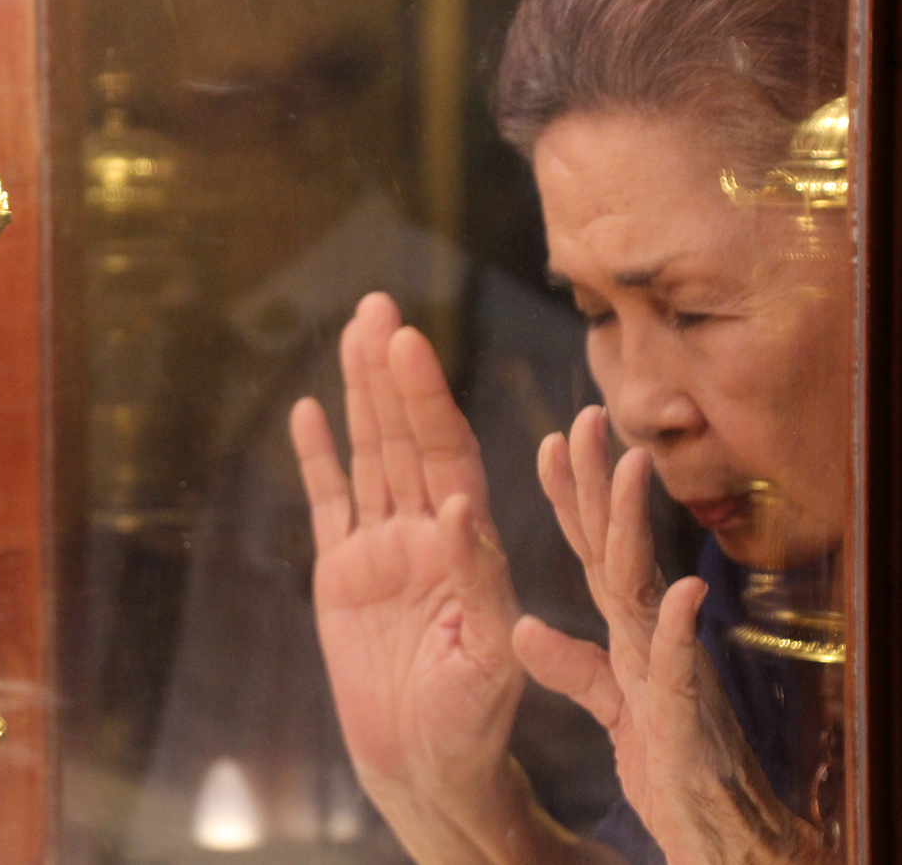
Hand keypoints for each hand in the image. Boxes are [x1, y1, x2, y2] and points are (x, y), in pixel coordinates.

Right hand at [292, 294, 606, 863]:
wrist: (425, 765)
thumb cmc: (471, 722)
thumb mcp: (486, 655)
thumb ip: (474, 578)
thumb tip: (457, 505)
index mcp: (469, 547)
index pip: (447, 456)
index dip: (428, 400)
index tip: (411, 346)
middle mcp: (426, 533)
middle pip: (405, 438)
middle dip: (392, 374)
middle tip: (379, 307)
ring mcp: (381, 549)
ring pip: (368, 456)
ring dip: (359, 395)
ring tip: (352, 332)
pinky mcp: (343, 574)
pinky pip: (328, 503)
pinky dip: (317, 458)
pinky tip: (307, 411)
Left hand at [520, 406, 833, 863]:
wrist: (716, 827)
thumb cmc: (669, 761)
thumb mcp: (609, 705)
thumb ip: (570, 665)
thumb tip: (525, 627)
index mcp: (627, 628)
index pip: (591, 548)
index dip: (569, 496)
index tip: (548, 439)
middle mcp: (649, 632)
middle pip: (614, 546)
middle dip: (597, 482)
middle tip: (584, 418)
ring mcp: (670, 665)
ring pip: (645, 586)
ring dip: (633, 529)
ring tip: (628, 468)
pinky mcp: (686, 712)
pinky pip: (681, 665)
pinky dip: (680, 629)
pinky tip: (683, 591)